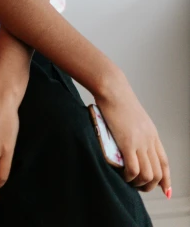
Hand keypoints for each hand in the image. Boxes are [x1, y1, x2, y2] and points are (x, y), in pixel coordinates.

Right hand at [96, 76, 170, 195]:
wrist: (112, 88)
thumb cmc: (117, 99)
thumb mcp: (134, 118)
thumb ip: (136, 132)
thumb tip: (132, 144)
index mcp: (152, 134)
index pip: (164, 162)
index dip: (166, 179)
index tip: (166, 190)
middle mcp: (149, 139)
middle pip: (157, 172)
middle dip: (150, 185)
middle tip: (138, 187)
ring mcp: (139, 141)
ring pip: (147, 174)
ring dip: (139, 184)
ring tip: (129, 182)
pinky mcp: (127, 142)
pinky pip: (133, 169)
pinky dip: (129, 177)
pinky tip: (123, 175)